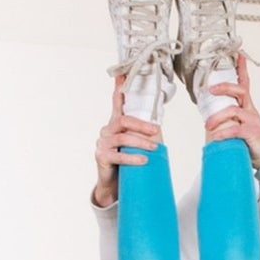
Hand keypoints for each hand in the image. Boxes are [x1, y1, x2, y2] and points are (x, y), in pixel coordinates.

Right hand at [93, 77, 160, 206]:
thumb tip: (158, 128)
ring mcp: (103, 143)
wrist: (112, 186)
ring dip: (141, 142)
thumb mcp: (133, 146)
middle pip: (124, 121)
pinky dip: (132, 158)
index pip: (117, 102)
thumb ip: (140, 135)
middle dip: (141, 125)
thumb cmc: (125, 163)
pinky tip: (143, 160)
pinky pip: (118, 156)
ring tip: (154, 148)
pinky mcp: (101, 157)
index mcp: (115, 124)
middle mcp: (107, 130)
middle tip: (156, 131)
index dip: (119, 88)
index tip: (122, 74)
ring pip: (123, 138)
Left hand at [202, 53, 259, 168]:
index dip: (242, 68)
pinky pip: (236, 129)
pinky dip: (224, 132)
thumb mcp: (240, 129)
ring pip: (233, 110)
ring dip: (218, 117)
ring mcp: (253, 121)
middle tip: (210, 90)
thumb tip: (210, 122)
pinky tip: (217, 137)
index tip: (238, 54)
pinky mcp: (252, 133)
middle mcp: (251, 111)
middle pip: (239, 90)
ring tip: (208, 125)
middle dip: (224, 87)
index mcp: (248, 108)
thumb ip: (228, 122)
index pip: (245, 84)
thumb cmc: (254, 145)